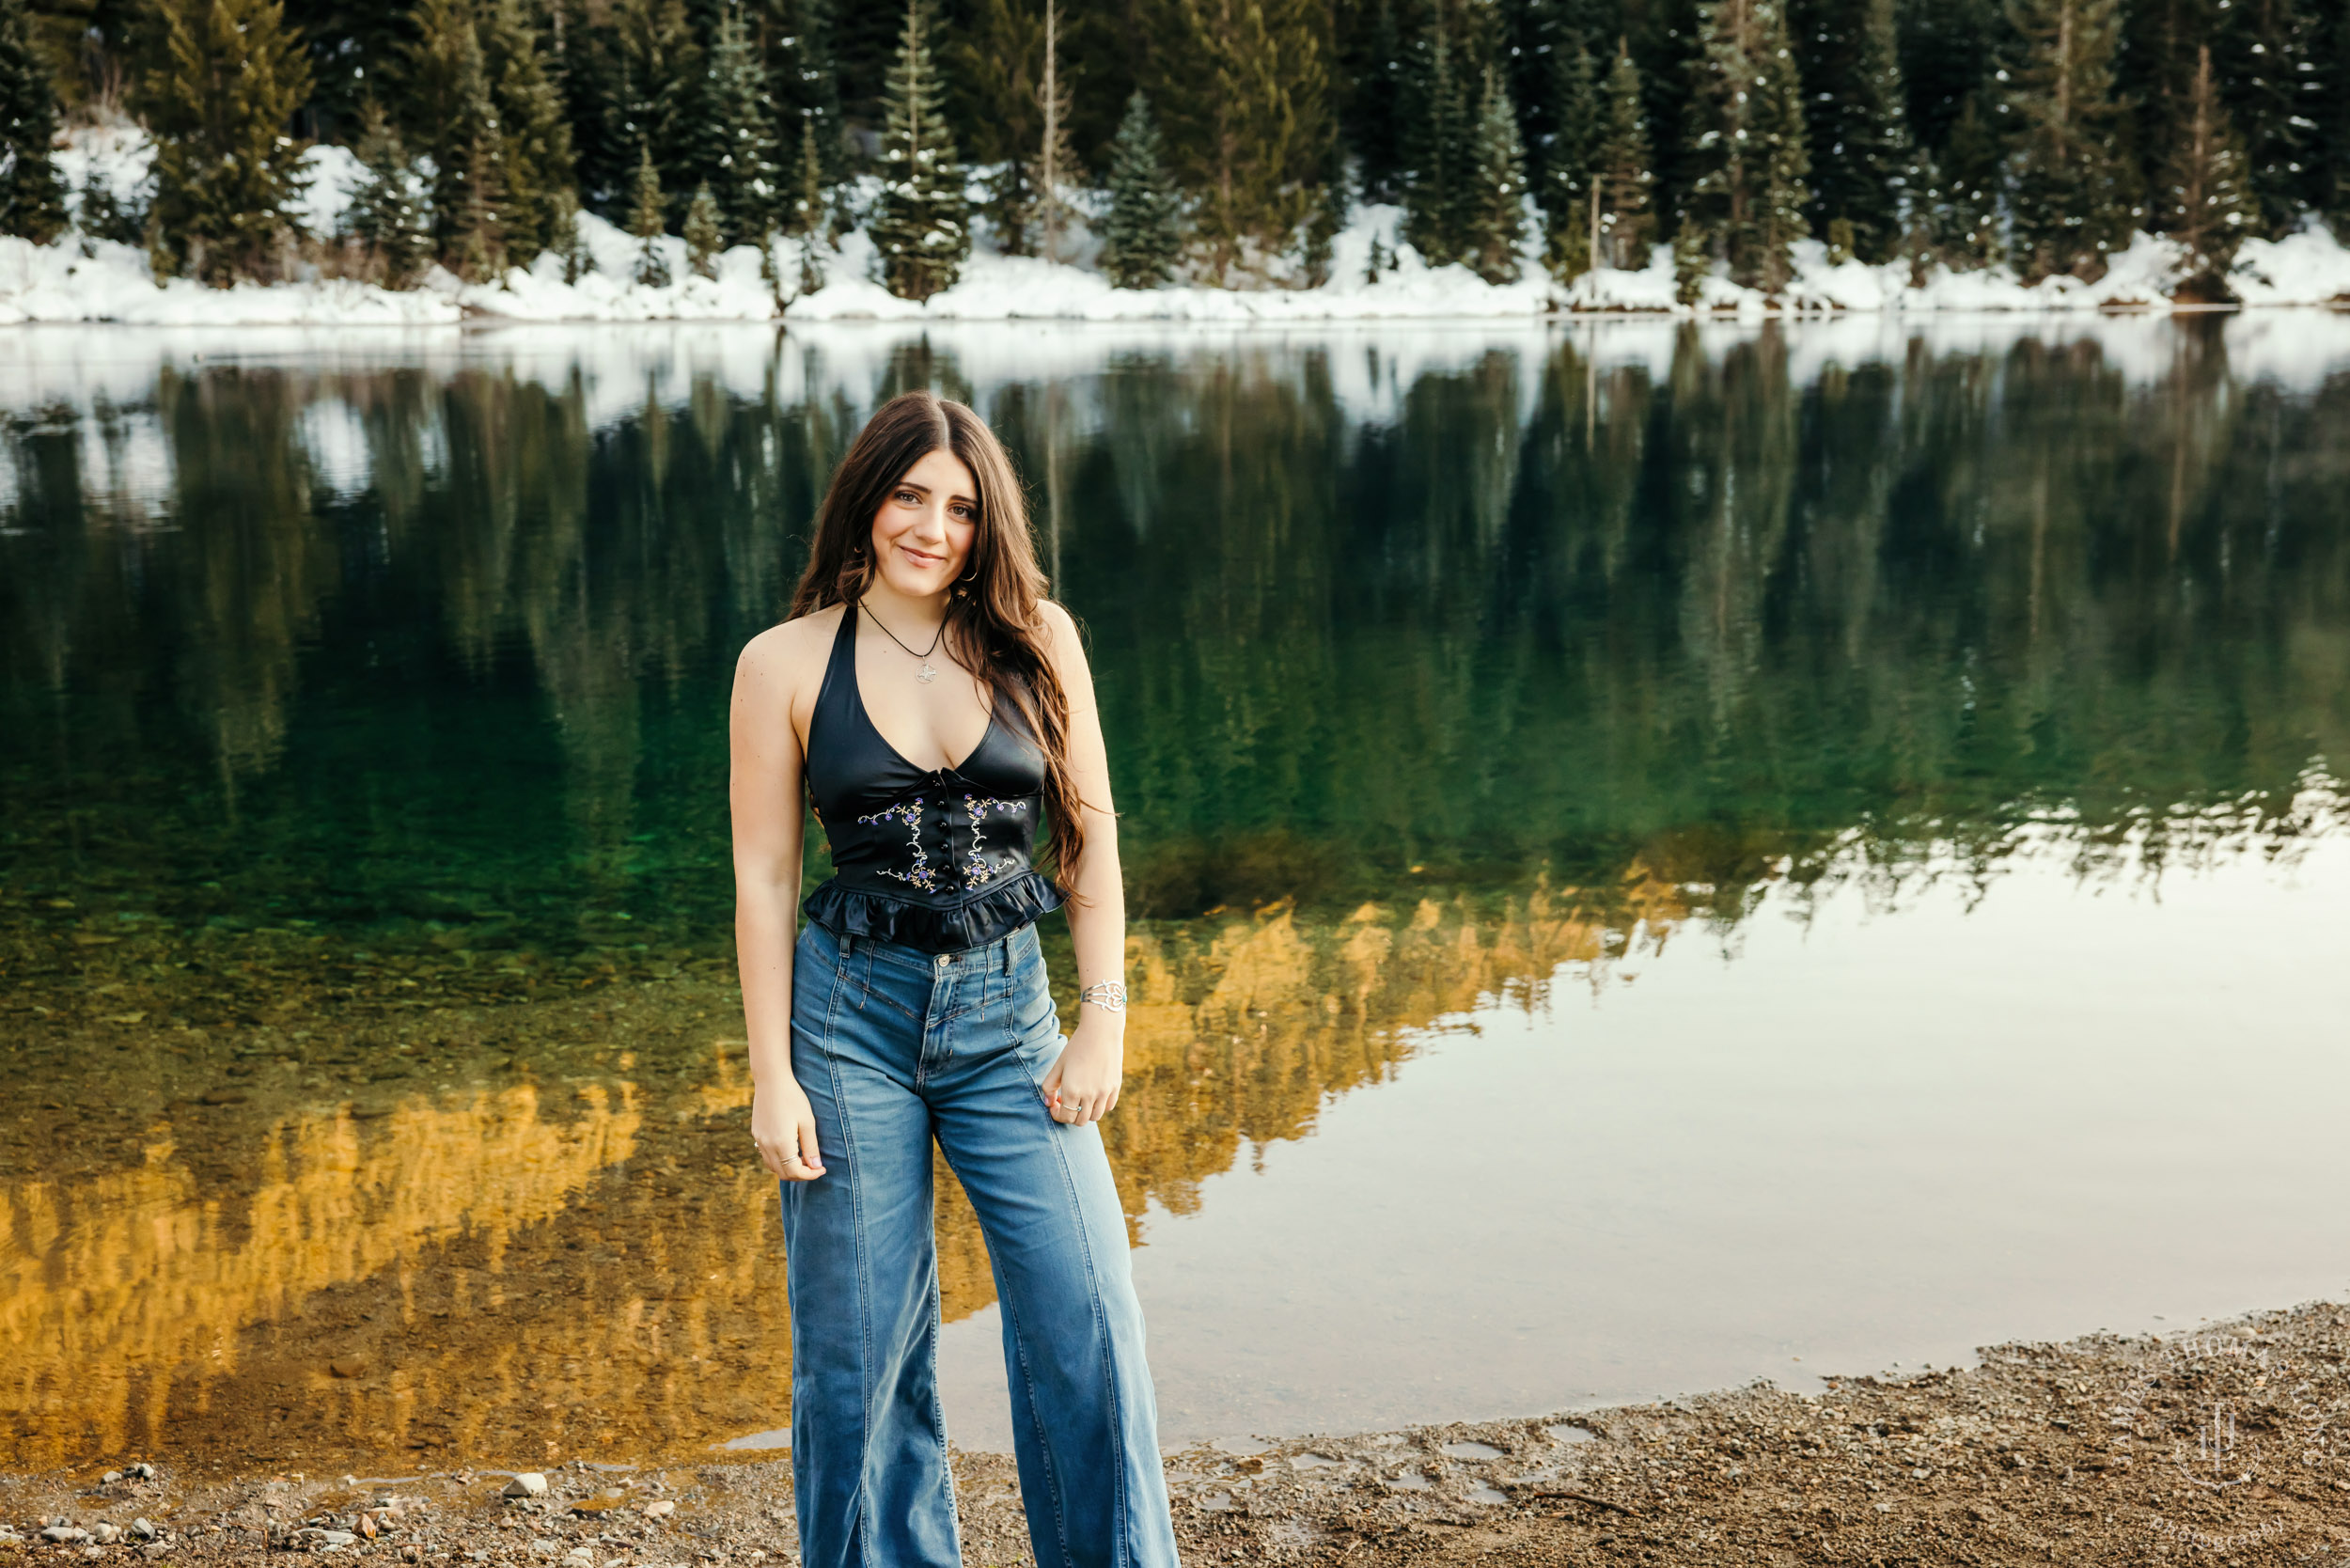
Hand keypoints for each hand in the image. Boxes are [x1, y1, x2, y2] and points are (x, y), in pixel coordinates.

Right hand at [752, 1077, 824, 1180]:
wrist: (771, 1080)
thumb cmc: (793, 1098)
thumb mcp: (807, 1122)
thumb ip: (811, 1146)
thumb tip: (816, 1166)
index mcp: (781, 1143)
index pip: (795, 1172)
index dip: (810, 1175)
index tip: (822, 1169)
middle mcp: (767, 1145)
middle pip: (783, 1173)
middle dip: (801, 1175)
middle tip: (815, 1166)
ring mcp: (759, 1140)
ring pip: (773, 1167)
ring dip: (789, 1168)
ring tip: (804, 1159)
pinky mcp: (756, 1134)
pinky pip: (766, 1156)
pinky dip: (779, 1160)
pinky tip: (790, 1151)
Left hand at [1041, 1012, 1123, 1126]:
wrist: (1101, 1032)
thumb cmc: (1076, 1047)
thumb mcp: (1058, 1065)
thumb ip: (1049, 1086)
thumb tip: (1048, 1103)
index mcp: (1072, 1090)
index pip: (1065, 1117)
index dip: (1057, 1114)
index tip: (1055, 1105)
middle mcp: (1089, 1095)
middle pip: (1080, 1121)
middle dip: (1070, 1116)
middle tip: (1067, 1103)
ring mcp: (1104, 1092)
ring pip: (1095, 1116)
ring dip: (1085, 1113)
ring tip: (1080, 1100)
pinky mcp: (1115, 1087)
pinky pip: (1108, 1107)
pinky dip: (1100, 1106)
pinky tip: (1094, 1094)